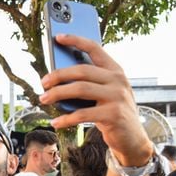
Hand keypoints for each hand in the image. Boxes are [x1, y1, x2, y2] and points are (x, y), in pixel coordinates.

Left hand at [39, 34, 152, 165]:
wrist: (132, 139)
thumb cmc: (112, 112)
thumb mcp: (104, 93)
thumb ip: (89, 83)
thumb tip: (56, 78)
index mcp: (115, 70)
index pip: (95, 48)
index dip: (76, 40)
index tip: (57, 37)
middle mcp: (118, 80)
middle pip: (82, 70)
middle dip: (58, 75)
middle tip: (43, 83)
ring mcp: (117, 96)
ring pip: (80, 89)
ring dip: (57, 94)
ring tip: (43, 99)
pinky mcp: (114, 114)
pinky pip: (83, 114)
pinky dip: (66, 118)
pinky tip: (55, 122)